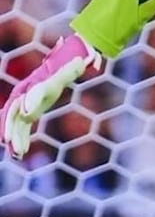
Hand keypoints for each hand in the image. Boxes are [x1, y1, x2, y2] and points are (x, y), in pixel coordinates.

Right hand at [1, 34, 100, 158]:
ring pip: (14, 124)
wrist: (50, 71)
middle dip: (11, 128)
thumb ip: (71, 70)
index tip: (26, 115)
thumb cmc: (58, 73)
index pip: (28, 97)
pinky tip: (19, 154)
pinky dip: (19, 140)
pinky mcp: (24, 115)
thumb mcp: (64, 73)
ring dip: (14, 138)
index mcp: (31, 87)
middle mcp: (22, 97)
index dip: (28, 105)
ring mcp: (21, 107)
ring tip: (16, 154)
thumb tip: (83, 61)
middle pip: (14, 114)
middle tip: (10, 142)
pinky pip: (18, 129)